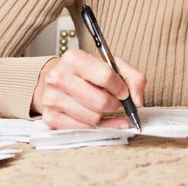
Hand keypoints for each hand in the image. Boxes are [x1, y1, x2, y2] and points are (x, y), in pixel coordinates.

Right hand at [31, 49, 145, 128]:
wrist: (57, 77)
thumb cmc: (87, 71)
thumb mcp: (111, 65)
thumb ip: (133, 77)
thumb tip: (137, 101)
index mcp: (74, 58)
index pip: (106, 76)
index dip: (120, 87)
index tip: (123, 91)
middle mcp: (59, 77)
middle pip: (100, 102)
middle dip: (114, 104)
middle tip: (115, 101)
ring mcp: (52, 98)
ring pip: (92, 118)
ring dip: (104, 115)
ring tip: (103, 106)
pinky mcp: (50, 117)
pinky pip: (83, 129)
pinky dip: (97, 126)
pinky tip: (100, 119)